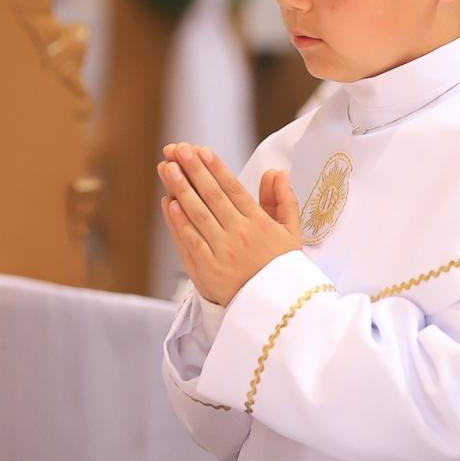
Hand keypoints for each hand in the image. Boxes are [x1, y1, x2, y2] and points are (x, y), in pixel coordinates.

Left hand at [157, 143, 300, 306]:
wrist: (277, 311)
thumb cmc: (282, 269)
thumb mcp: (292, 233)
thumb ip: (284, 201)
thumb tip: (277, 172)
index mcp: (260, 223)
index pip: (234, 189)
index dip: (216, 168)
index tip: (201, 150)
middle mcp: (240, 234)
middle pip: (212, 196)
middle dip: (193, 170)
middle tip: (178, 149)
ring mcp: (222, 252)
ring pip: (198, 215)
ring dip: (181, 189)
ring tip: (167, 167)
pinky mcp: (208, 270)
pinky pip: (190, 241)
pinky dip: (178, 222)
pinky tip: (169, 203)